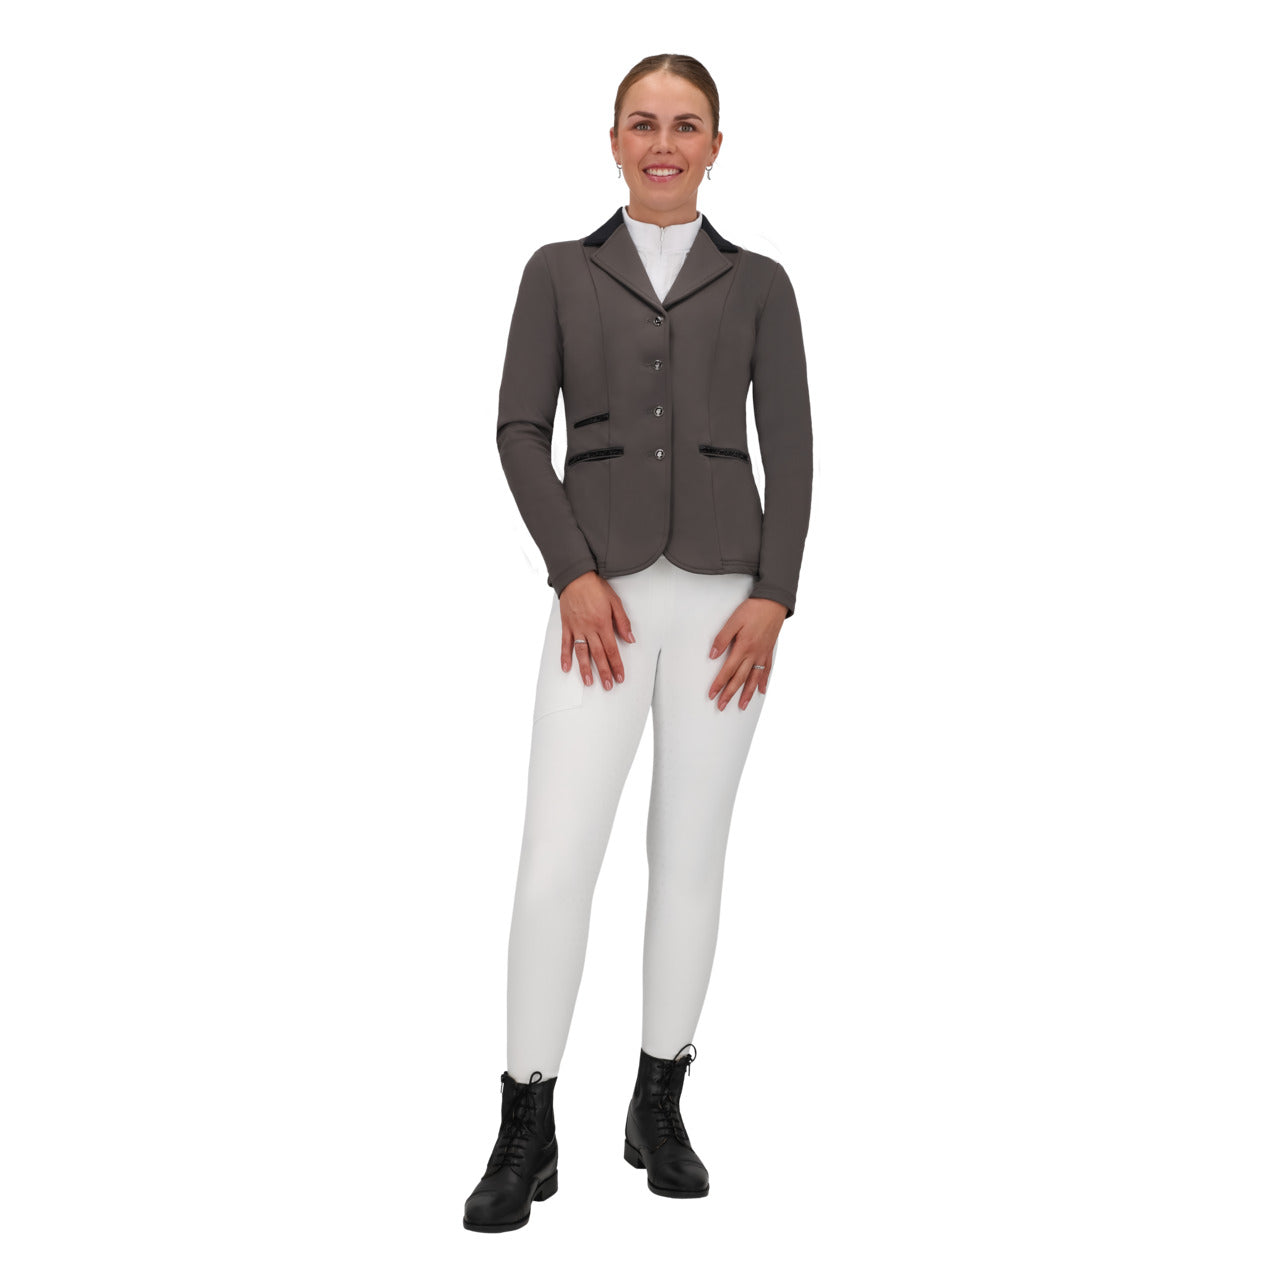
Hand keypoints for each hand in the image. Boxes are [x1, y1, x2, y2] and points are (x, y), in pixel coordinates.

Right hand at [558, 571, 635, 690]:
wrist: (576, 577)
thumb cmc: (596, 587)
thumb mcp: (615, 602)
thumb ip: (623, 622)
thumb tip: (630, 639)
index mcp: (603, 623)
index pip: (612, 649)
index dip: (617, 665)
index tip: (620, 676)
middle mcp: (590, 628)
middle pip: (598, 655)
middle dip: (604, 672)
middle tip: (608, 685)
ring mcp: (577, 628)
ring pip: (582, 653)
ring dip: (585, 669)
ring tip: (589, 682)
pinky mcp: (566, 626)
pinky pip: (565, 644)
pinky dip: (565, 656)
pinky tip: (567, 668)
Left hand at [708, 598, 785, 709]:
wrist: (774, 602)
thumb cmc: (753, 609)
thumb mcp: (733, 621)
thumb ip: (722, 638)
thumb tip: (712, 654)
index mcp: (743, 647)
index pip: (728, 671)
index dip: (719, 684)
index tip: (712, 694)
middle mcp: (754, 654)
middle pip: (740, 679)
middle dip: (730, 694)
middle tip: (721, 706)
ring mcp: (763, 654)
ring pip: (754, 679)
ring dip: (747, 694)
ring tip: (742, 705)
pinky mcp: (769, 651)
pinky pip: (767, 670)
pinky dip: (763, 682)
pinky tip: (761, 690)